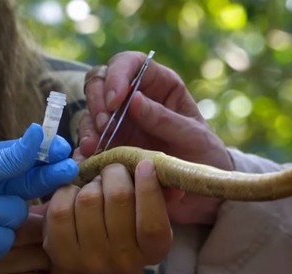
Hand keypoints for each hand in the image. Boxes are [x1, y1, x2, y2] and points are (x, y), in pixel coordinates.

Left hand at [44, 160, 170, 273]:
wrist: (94, 259)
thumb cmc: (126, 225)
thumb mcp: (147, 212)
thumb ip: (157, 190)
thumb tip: (156, 165)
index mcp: (153, 249)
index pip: (152, 223)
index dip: (148, 189)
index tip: (145, 164)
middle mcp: (124, 260)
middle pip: (119, 198)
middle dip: (115, 173)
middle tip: (112, 171)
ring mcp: (91, 259)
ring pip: (88, 199)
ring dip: (90, 183)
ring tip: (94, 187)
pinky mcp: (62, 253)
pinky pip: (60, 209)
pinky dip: (66, 192)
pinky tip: (74, 196)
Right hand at [81, 51, 232, 223]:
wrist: (204, 192)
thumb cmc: (205, 154)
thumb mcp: (192, 136)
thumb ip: (164, 119)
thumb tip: (134, 100)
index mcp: (159, 84)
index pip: (130, 63)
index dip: (118, 74)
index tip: (115, 100)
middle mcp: (135, 98)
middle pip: (101, 81)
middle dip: (97, 100)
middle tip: (102, 124)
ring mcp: (120, 122)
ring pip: (91, 111)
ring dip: (89, 126)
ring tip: (94, 147)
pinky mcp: (111, 146)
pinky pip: (90, 141)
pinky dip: (86, 148)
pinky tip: (90, 159)